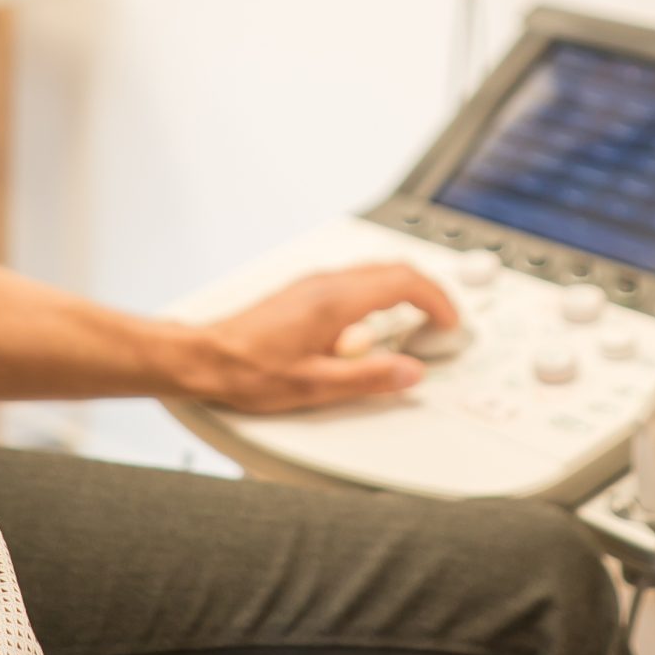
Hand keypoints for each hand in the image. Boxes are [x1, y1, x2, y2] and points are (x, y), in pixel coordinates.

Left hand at [184, 265, 459, 412]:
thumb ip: (370, 379)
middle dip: (426, 293)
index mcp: (335, 301)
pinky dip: (378, 298)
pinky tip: (371, 330)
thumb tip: (410, 372)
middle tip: (439, 323)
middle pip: (393, 269)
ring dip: (402, 293)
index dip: (437, 300)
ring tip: (411, 328)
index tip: (448, 322)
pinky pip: (354, 283)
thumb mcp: (317, 385)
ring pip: (374, 273)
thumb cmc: (250, 371)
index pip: (403, 282)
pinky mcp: (304, 292)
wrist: (206, 358)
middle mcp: (326, 283)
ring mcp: (313, 284)